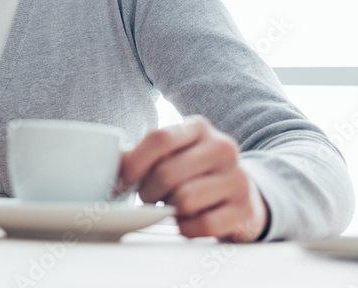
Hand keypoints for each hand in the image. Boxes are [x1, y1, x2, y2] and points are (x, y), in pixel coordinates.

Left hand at [115, 115, 269, 241]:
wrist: (242, 195)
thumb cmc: (195, 173)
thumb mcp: (174, 154)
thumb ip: (143, 155)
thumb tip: (112, 163)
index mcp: (198, 128)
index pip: (159, 138)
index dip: (134, 163)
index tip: (122, 181)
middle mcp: (222, 148)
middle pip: (167, 172)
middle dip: (149, 192)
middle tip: (149, 197)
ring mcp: (237, 178)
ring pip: (185, 199)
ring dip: (170, 210)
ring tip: (172, 206)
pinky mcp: (245, 209)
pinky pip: (203, 224)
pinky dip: (187, 228)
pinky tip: (188, 221)